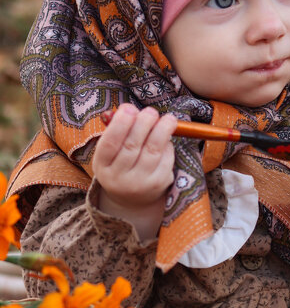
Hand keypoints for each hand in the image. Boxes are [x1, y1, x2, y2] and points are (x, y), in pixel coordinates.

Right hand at [93, 104, 176, 238]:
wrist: (132, 199)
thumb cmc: (121, 164)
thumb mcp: (111, 152)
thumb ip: (117, 131)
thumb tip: (130, 109)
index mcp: (102, 166)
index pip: (109, 144)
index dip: (120, 124)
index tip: (129, 108)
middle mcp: (118, 178)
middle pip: (132, 146)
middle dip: (144, 124)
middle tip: (151, 111)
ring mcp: (139, 184)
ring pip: (152, 151)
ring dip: (162, 131)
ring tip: (169, 119)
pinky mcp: (158, 185)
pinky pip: (166, 159)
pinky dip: (168, 145)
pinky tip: (167, 137)